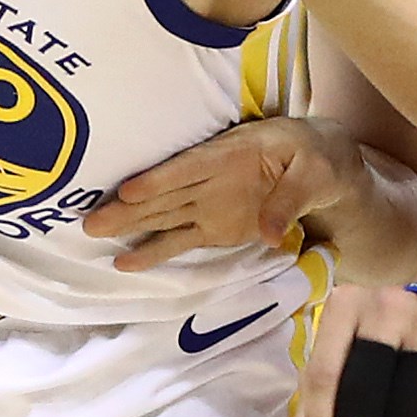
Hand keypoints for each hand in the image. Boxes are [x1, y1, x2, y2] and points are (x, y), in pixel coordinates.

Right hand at [82, 118, 356, 269]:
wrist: (326, 164)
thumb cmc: (320, 157)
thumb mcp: (317, 170)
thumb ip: (291, 198)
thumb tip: (267, 232)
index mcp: (234, 154)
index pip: (191, 166)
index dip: (161, 178)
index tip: (130, 190)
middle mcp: (212, 179)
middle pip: (164, 193)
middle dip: (128, 207)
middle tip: (90, 221)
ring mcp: (209, 204)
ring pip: (162, 216)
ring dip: (130, 226)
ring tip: (94, 236)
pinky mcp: (214, 227)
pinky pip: (179, 240)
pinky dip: (154, 252)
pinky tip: (125, 263)